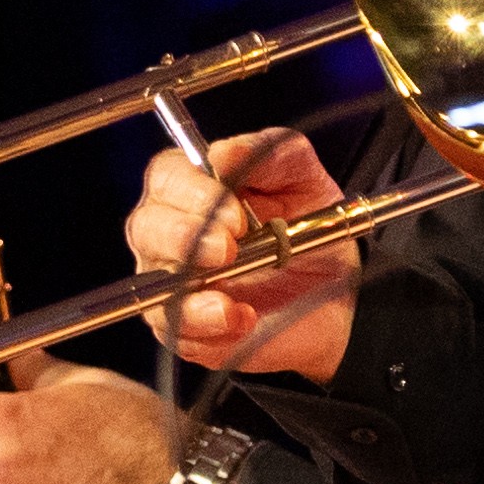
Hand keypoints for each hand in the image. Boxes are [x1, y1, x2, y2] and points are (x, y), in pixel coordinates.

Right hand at [131, 129, 357, 381]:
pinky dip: (207, 327)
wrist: (337, 296)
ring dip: (189, 291)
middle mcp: (171, 232)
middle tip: (229, 250)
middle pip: (146, 227)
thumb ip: (273, 153)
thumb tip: (225, 153)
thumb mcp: (305, 180)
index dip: (193, 192)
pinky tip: (242, 318)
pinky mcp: (184, 328)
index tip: (235, 212)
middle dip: (183, 237)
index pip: (167, 177)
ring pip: (151, 284)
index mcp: (195, 187)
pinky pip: (175, 330)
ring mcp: (172, 282)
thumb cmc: (312, 230)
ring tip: (231, 300)